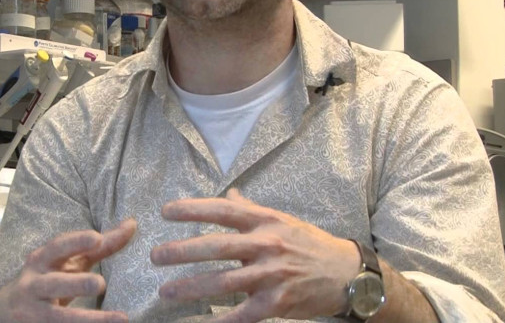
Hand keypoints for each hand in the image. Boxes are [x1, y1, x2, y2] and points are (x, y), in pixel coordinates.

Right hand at [0, 219, 136, 322]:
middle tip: (100, 284)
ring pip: (58, 317)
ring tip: (118, 319)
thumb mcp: (69, 261)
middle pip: (54, 283)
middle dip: (76, 283)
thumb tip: (132, 224)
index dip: (76, 241)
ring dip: (86, 319)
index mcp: (42, 260)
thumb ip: (100, 246)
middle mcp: (35, 284)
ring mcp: (34, 311)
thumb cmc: (48, 277)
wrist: (8, 308)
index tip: (96, 238)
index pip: (57, 247)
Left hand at [150, 190, 359, 321]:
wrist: (348, 274)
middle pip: (217, 247)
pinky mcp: (278, 304)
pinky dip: (219, 322)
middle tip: (155, 256)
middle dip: (182, 252)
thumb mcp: (282, 220)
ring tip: (166, 291)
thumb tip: (230, 195)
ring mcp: (273, 276)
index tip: (165, 211)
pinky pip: (242, 315)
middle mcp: (267, 245)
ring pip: (224, 282)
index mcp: (265, 221)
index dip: (193, 209)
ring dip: (191, 287)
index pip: (223, 211)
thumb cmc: (309, 244)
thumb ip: (251, 210)